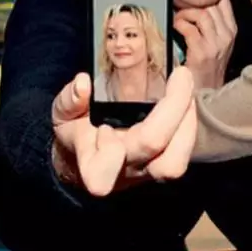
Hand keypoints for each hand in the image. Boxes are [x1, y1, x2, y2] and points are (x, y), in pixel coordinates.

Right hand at [52, 66, 196, 196]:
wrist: (86, 162)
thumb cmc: (76, 135)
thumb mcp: (63, 115)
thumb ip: (69, 101)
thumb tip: (82, 83)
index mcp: (95, 165)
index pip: (101, 174)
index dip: (108, 156)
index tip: (103, 128)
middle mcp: (126, 172)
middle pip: (159, 161)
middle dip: (175, 113)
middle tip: (181, 76)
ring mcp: (148, 171)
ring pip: (176, 163)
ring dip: (188, 122)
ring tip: (185, 86)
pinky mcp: (163, 164)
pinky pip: (183, 152)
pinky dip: (188, 122)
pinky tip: (185, 97)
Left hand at [174, 0, 236, 88]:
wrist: (206, 95)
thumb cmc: (208, 68)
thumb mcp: (218, 43)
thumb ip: (213, 24)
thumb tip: (197, 3)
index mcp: (231, 31)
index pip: (223, 0)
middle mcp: (227, 35)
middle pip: (212, 4)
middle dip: (193, 2)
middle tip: (181, 6)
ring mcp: (215, 44)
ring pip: (202, 13)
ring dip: (185, 12)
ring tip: (179, 18)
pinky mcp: (201, 52)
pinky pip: (189, 27)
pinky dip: (179, 23)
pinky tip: (175, 27)